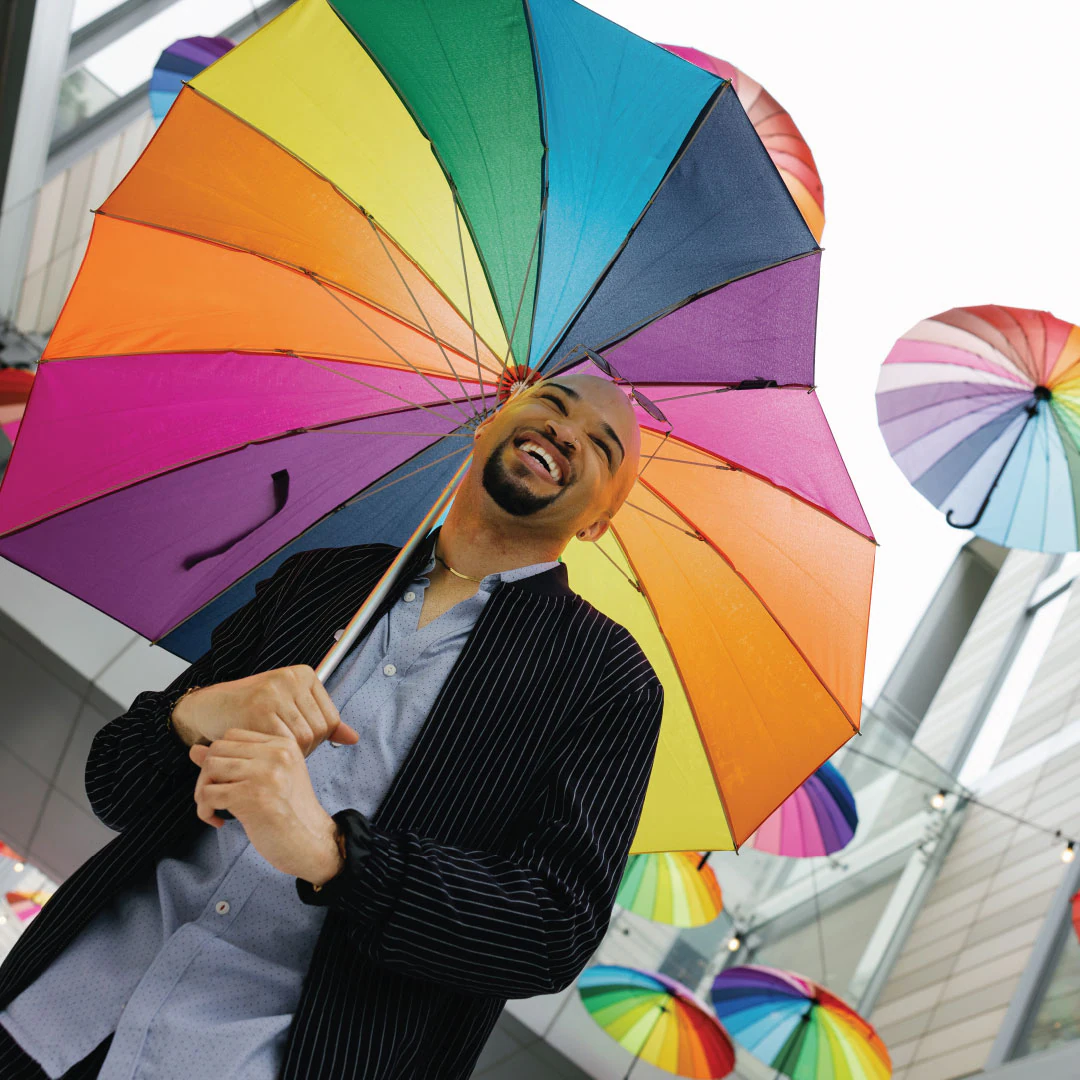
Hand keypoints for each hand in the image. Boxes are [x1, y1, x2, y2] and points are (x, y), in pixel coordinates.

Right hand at [172, 665, 358, 757]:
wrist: (208, 706)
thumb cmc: (250, 708)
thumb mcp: (290, 707)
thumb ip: (321, 720)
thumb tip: (354, 738)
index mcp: (304, 674)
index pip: (331, 718)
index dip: (320, 738)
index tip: (301, 742)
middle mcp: (291, 679)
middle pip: (319, 730)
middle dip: (306, 748)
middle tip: (284, 750)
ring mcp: (275, 691)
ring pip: (303, 739)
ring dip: (290, 753)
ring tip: (274, 750)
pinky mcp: (259, 707)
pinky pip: (282, 742)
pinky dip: (274, 753)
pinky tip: (262, 750)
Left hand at [189, 730, 343, 884]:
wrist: (311, 842)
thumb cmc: (290, 814)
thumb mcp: (268, 779)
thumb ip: (236, 761)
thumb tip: (195, 749)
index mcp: (283, 745)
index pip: (233, 735)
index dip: (220, 757)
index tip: (224, 780)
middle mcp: (276, 754)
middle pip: (217, 749)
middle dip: (206, 775)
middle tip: (214, 798)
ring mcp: (264, 774)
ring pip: (210, 768)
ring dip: (202, 792)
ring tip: (214, 809)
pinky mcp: (251, 796)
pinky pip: (208, 795)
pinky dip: (204, 811)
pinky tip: (218, 821)